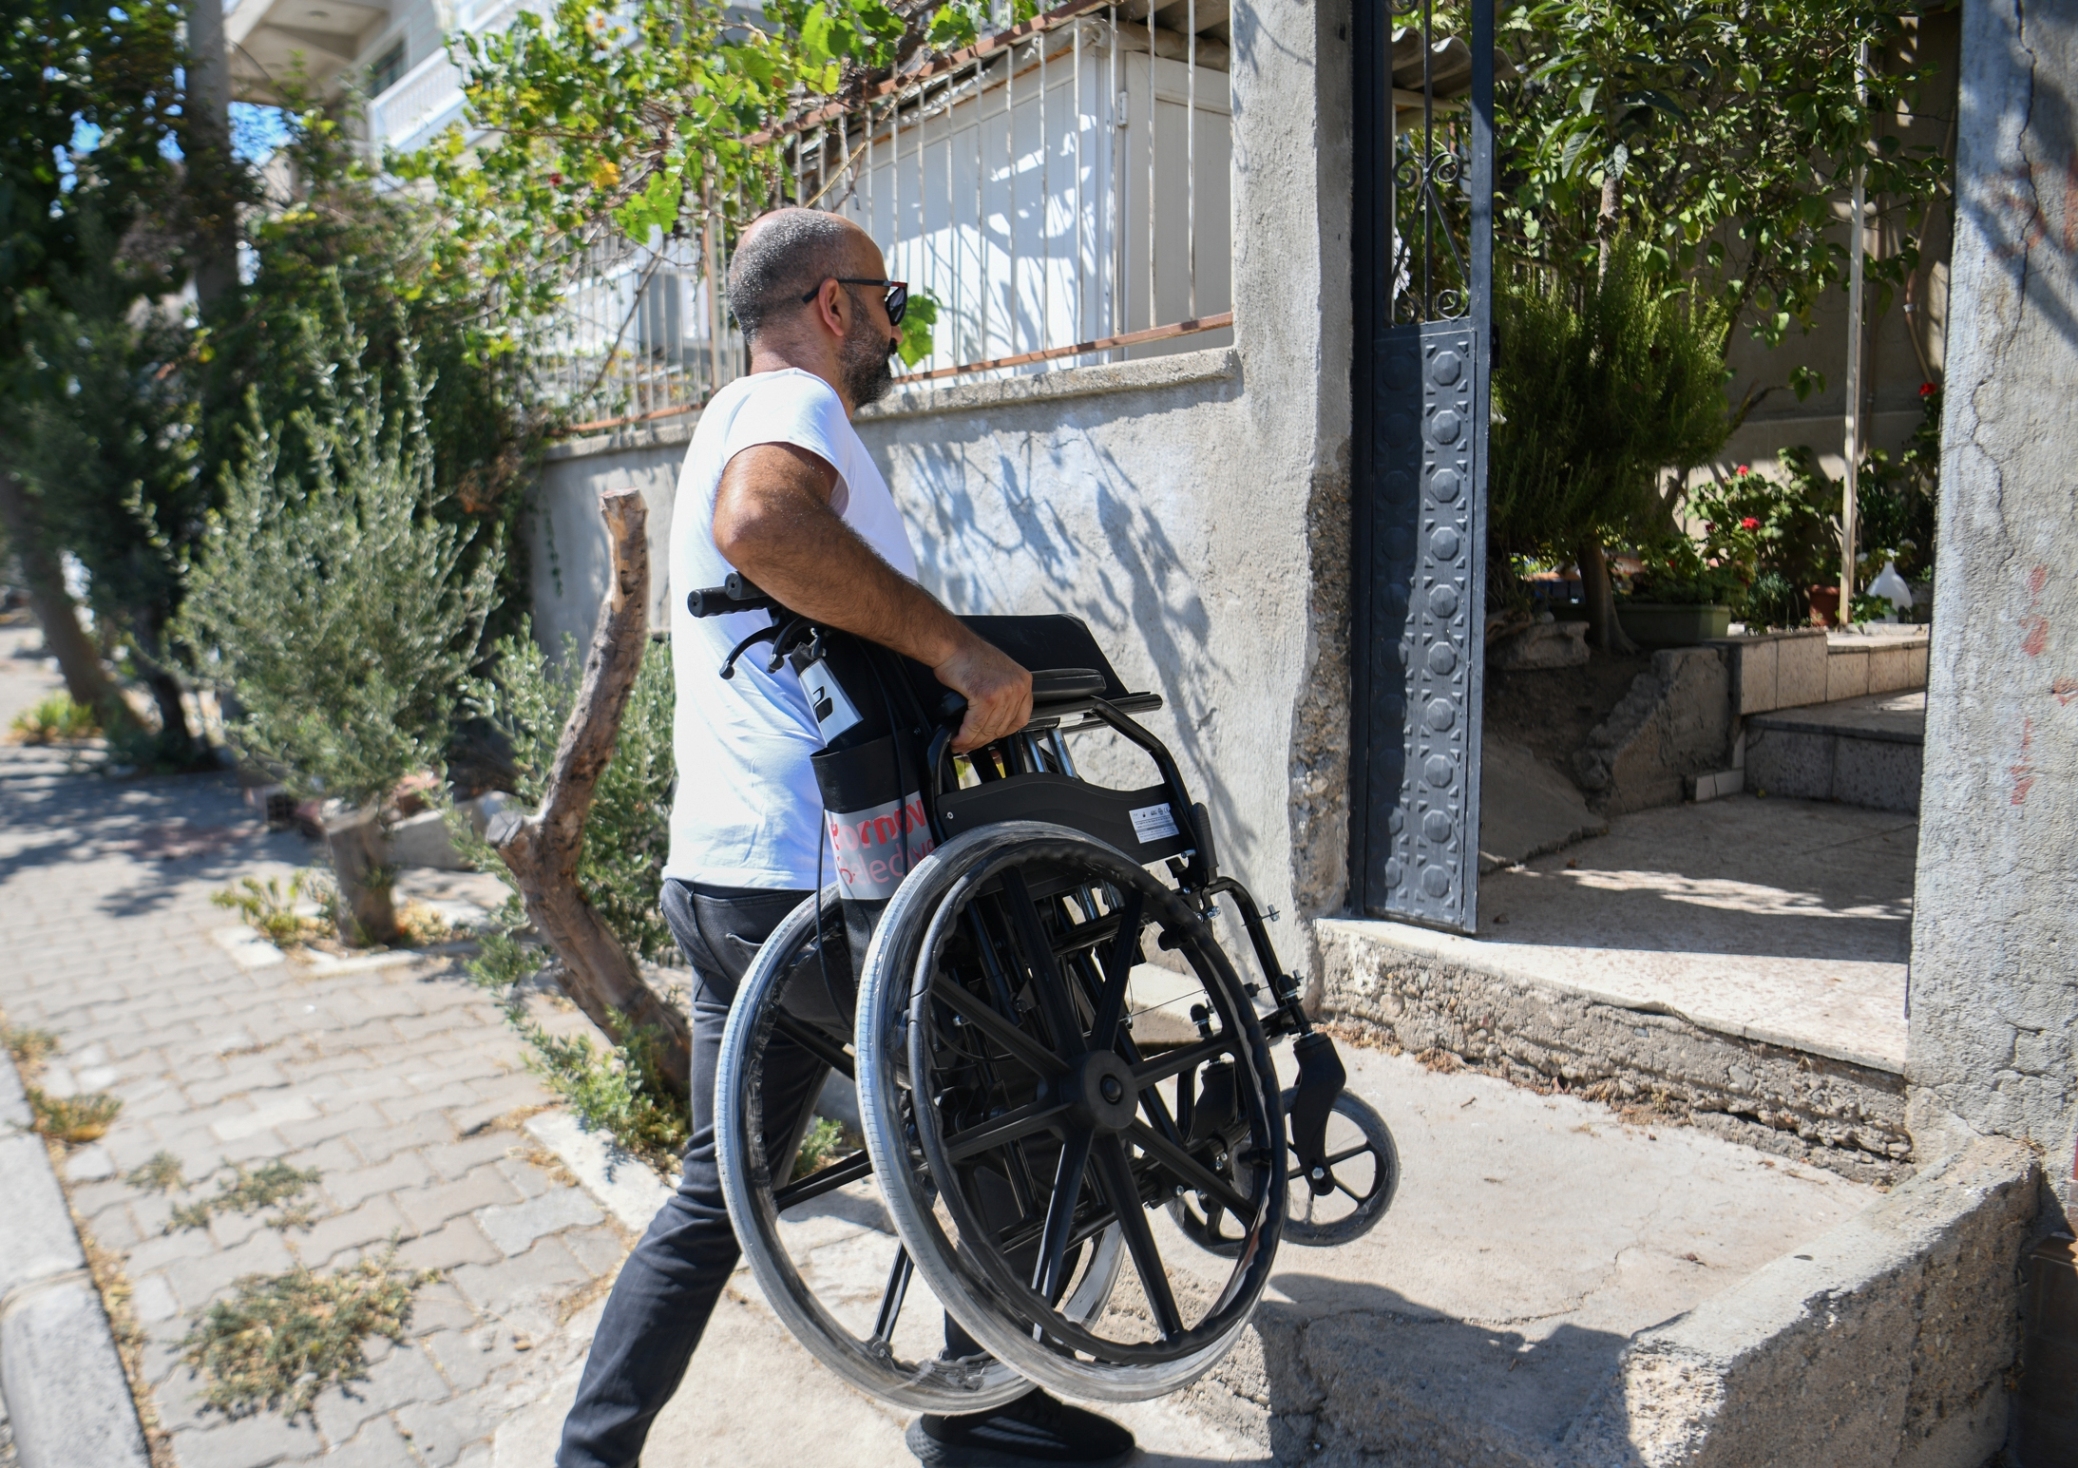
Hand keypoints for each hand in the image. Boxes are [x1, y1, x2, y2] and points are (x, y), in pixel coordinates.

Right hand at [934, 633, 1032, 753]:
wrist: (952, 646)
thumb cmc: (968, 657)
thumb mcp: (999, 674)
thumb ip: (1003, 696)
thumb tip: (995, 721)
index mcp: (1023, 681)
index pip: (1020, 718)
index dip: (1003, 733)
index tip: (990, 738)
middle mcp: (1018, 687)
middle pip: (1003, 726)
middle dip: (984, 740)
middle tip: (969, 745)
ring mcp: (1004, 692)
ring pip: (989, 729)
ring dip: (972, 741)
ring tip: (960, 744)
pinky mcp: (986, 697)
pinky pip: (976, 725)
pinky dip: (965, 736)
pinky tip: (957, 738)